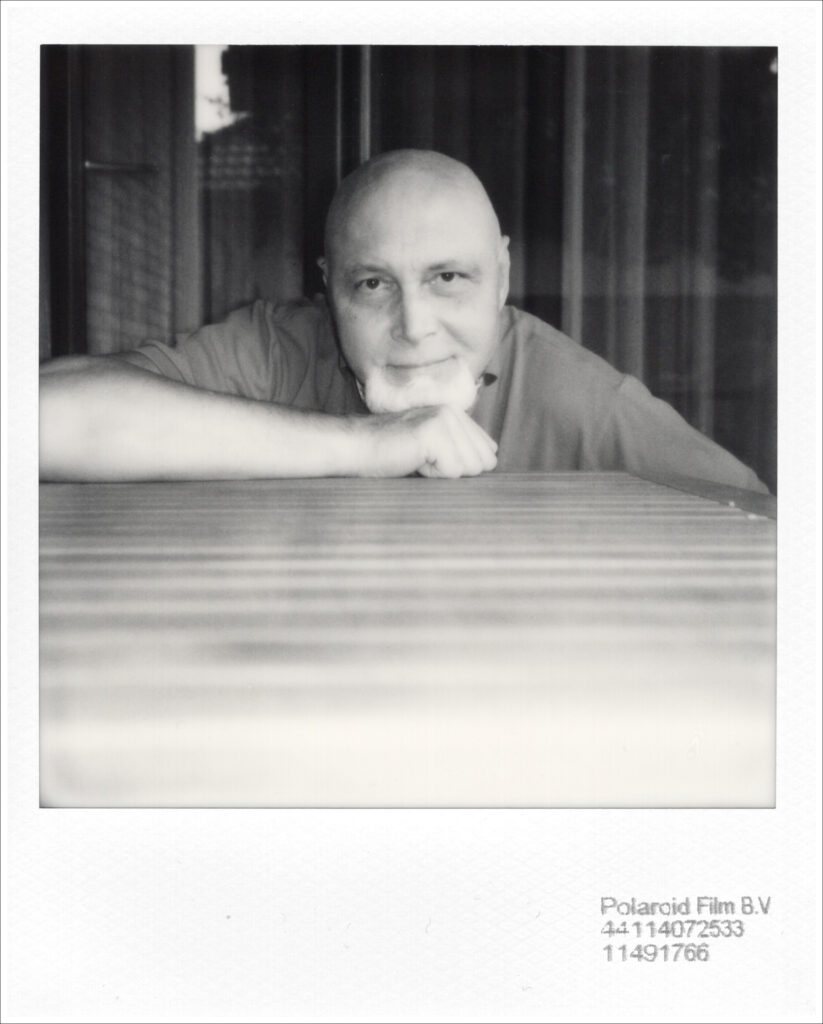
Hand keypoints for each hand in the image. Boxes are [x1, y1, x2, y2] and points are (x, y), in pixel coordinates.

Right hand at [353, 405, 497, 477]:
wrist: (355, 447)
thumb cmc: (391, 453)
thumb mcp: (432, 448)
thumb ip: (462, 448)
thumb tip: (493, 458)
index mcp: (457, 414)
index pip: (487, 454)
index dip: (458, 467)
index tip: (429, 458)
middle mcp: (454, 412)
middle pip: (482, 463)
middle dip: (453, 471)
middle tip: (422, 459)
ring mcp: (445, 420)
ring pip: (469, 468)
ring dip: (442, 473)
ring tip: (417, 458)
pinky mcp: (434, 432)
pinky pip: (453, 472)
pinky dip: (432, 475)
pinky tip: (413, 461)